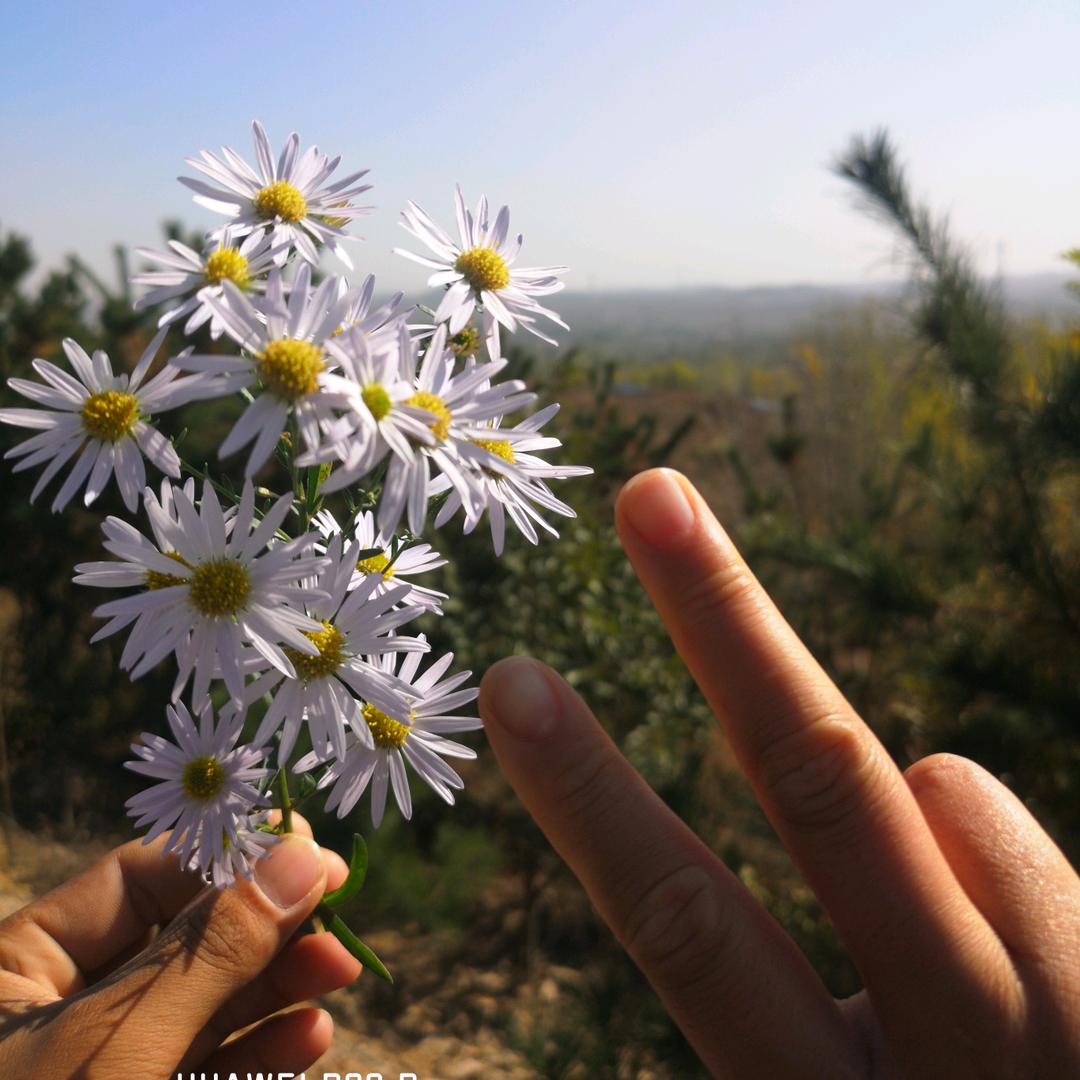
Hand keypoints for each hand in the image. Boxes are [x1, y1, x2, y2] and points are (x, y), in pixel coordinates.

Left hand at [0, 813, 359, 1078]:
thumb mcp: (115, 1040)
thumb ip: (210, 950)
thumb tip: (300, 853)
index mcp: (16, 965)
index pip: (138, 878)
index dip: (228, 858)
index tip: (308, 849)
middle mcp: (58, 1008)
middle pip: (182, 940)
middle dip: (266, 928)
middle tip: (338, 911)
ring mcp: (99, 1062)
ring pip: (203, 1005)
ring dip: (278, 989)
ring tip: (340, 969)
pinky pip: (207, 1065)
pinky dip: (261, 1053)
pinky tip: (310, 1036)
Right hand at [479, 468, 1079, 1077]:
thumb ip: (859, 956)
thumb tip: (927, 765)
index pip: (678, 920)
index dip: (589, 791)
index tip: (515, 675)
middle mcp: (939, 1060)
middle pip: (820, 786)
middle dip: (724, 623)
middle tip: (651, 495)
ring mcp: (1052, 1036)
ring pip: (952, 807)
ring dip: (921, 806)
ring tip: (913, 853)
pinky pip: (1040, 863)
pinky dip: (999, 853)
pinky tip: (1028, 958)